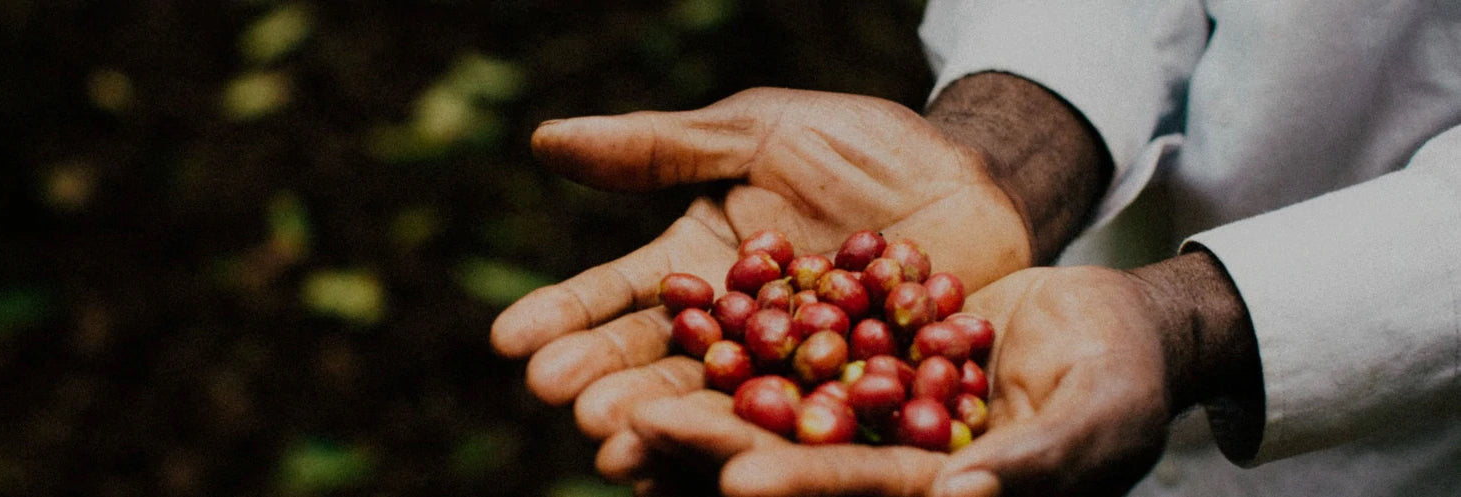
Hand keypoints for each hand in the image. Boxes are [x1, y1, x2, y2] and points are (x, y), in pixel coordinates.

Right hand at [491, 87, 1032, 435]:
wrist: (976, 177)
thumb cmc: (862, 147)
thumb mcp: (757, 131)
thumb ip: (660, 148)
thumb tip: (544, 140)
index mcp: (701, 267)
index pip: (621, 296)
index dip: (566, 316)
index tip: (509, 339)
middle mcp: (734, 330)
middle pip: (660, 362)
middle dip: (608, 380)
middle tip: (562, 398)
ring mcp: (791, 372)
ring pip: (720, 405)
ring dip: (666, 426)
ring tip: (614, 444)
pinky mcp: (854, 401)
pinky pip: (805, 428)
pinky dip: (762, 448)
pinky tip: (714, 470)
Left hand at [614, 253, 1258, 495]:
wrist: (1111, 318)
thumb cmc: (1125, 382)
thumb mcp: (1094, 422)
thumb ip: (1032, 464)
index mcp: (937, 490)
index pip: (859, 492)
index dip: (800, 486)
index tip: (734, 480)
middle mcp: (887, 458)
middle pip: (792, 455)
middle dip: (714, 447)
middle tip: (634, 432)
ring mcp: (867, 405)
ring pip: (772, 403)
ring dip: (699, 402)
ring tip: (621, 392)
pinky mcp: (857, 348)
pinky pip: (789, 340)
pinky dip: (736, 334)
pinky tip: (676, 317)